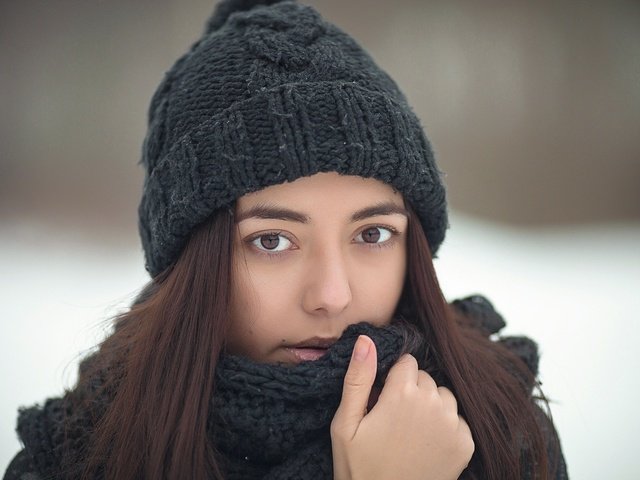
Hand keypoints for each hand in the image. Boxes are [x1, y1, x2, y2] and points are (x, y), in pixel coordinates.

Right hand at [331, 335, 473, 479]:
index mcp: (403, 394)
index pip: (407, 362)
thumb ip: (358, 378)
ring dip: (430, 405)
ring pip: (443, 395)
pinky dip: (444, 425)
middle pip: (425, 377)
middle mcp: (433, 403)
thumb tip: (366, 340)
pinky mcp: (465, 443)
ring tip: (410, 431)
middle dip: (410, 390)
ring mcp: (452, 424)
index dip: (392, 379)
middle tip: (393, 419)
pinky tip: (426, 444)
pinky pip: (457, 418)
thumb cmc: (360, 468)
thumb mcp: (345, 424)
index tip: (382, 400)